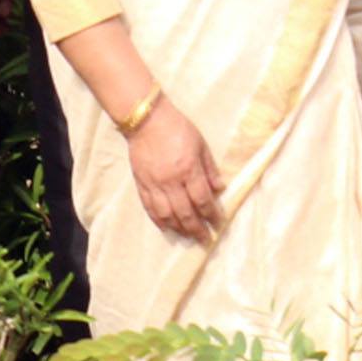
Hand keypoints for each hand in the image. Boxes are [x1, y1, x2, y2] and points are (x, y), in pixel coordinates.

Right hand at [127, 101, 226, 242]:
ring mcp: (154, 184)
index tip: (218, 224)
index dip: (211, 215)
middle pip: (185, 213)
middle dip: (197, 229)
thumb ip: (210, 168)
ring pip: (167, 215)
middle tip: (205, 240)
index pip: (202, 199)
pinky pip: (150, 208)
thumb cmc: (178, 128)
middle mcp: (171, 181)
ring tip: (188, 236)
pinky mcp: (141, 184)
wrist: (146, 120)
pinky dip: (159, 221)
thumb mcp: (201, 144)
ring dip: (179, 229)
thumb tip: (220, 189)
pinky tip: (167, 228)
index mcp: (188, 169)